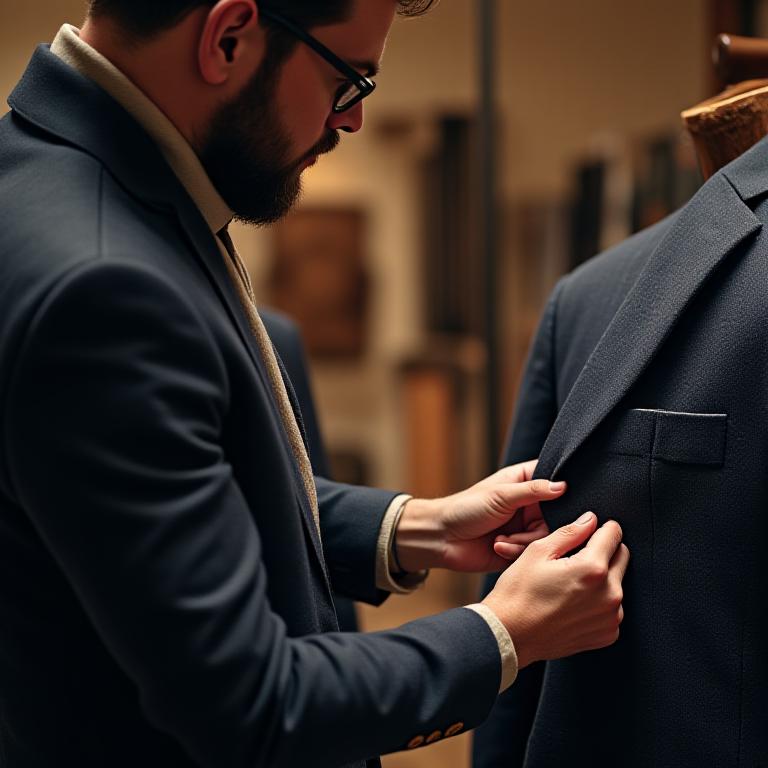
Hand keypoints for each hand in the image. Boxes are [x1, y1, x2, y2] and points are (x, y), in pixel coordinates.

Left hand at [394, 460, 563, 572]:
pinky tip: (497, 545)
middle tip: (526, 526)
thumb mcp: (501, 495)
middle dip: (540, 525)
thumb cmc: (466, 508)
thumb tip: (563, 486)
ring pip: (546, 536)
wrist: (442, 538)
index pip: (554, 480)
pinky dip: (515, 550)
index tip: (562, 500)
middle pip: (557, 515)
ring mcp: (524, 526)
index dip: (562, 490)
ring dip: (524, 540)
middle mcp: (528, 505)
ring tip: (502, 538)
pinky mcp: (519, 548)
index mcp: (524, 483)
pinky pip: (532, 552)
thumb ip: (533, 490)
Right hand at [483, 513, 628, 667]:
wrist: (510, 635)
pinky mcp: (607, 634)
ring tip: (572, 583)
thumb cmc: (518, 593)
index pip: (614, 534)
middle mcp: (609, 594)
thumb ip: (569, 532)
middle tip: (577, 557)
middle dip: (604, 551)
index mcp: (592, 569)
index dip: (601, 527)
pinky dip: (599, 601)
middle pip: (622, 557)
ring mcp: (610, 617)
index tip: (591, 530)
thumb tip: (590, 520)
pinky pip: (612, 608)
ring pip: (618, 582)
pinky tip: (575, 602)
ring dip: (603, 577)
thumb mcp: (537, 552)